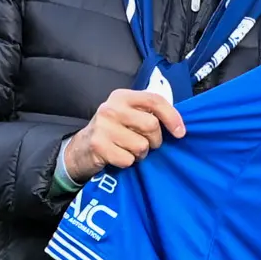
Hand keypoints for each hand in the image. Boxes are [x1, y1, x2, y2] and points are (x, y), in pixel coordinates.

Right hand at [61, 89, 185, 181]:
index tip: (180, 133)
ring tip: (128, 149)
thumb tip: (178, 125)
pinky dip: (127, 162)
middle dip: (154, 140)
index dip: (172, 117)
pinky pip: (128, 159)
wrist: (80, 149)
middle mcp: (111, 108)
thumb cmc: (112, 132)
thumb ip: (148, 113)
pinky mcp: (98, 145)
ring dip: (140, 154)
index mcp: (122, 96)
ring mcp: (103, 126)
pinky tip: (118, 156)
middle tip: (146, 144)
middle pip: (151, 125)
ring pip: (141, 145)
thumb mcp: (128, 115)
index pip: (155, 100)